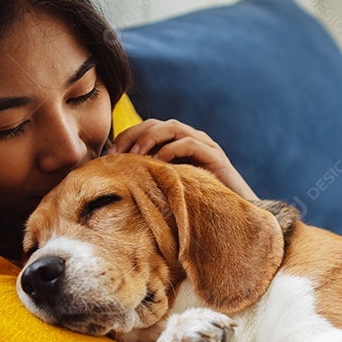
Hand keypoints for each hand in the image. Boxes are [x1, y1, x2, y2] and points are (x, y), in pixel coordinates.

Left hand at [107, 118, 257, 199]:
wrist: (232, 218)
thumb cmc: (197, 208)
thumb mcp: (167, 192)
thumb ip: (150, 180)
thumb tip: (117, 182)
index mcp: (176, 146)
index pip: (146, 129)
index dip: (126, 137)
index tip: (109, 155)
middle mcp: (189, 140)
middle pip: (156, 124)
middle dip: (133, 135)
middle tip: (117, 154)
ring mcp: (204, 146)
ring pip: (172, 127)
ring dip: (150, 138)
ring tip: (136, 156)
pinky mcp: (215, 157)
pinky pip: (190, 143)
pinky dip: (172, 149)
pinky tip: (159, 162)